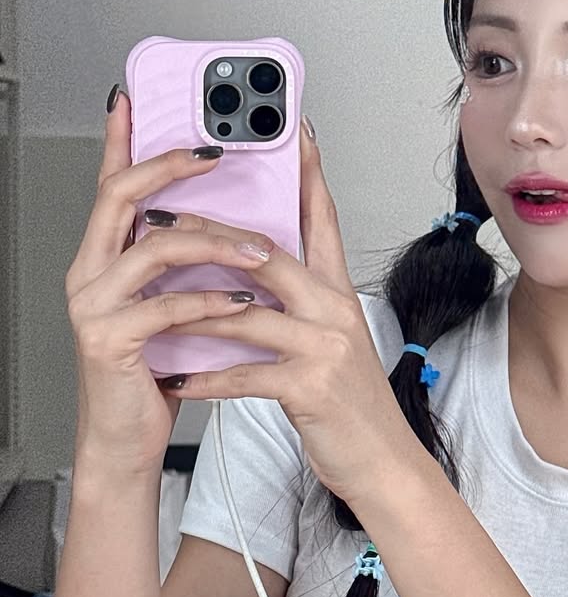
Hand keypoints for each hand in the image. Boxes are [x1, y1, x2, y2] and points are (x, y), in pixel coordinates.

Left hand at [156, 121, 413, 505]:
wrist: (385, 462)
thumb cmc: (352, 404)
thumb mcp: (335, 340)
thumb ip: (301, 303)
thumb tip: (257, 274)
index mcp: (338, 293)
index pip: (322, 220)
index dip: (306, 174)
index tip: (291, 135)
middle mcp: (334, 310)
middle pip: (270, 254)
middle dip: (213, 233)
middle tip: (166, 212)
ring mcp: (324, 346)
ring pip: (249, 310)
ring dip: (195, 304)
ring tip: (154, 296)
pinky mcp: (309, 386)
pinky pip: (245, 373)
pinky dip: (207, 378)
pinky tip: (178, 379)